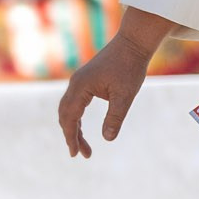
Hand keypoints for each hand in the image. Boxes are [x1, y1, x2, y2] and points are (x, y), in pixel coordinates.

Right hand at [59, 8, 174, 157]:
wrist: (133, 43)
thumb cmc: (130, 67)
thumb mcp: (125, 95)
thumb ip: (115, 117)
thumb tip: (107, 139)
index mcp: (80, 87)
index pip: (70, 118)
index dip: (71, 137)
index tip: (75, 154)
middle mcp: (75, 83)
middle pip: (66, 115)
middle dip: (72, 136)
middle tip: (82, 155)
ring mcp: (79, 81)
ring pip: (69, 109)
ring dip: (74, 128)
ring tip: (84, 147)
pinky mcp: (85, 80)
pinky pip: (75, 103)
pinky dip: (77, 118)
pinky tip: (83, 128)